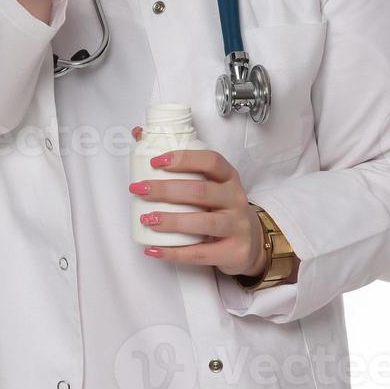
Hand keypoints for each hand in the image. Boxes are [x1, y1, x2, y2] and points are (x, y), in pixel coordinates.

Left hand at [129, 125, 269, 277]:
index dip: (183, 159)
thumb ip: (180, 164)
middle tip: (140, 190)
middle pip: (201, 191)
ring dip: (171, 221)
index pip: (211, 161)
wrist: (250, 241)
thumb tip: (139, 134)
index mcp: (229, 177)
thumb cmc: (220, 207)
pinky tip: (154, 249)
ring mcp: (237, 226)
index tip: (155, 162)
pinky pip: (201, 253)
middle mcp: (235, 198)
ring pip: (203, 223)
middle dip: (166, 190)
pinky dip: (175, 252)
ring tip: (147, 219)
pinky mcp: (234, 251)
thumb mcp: (209, 184)